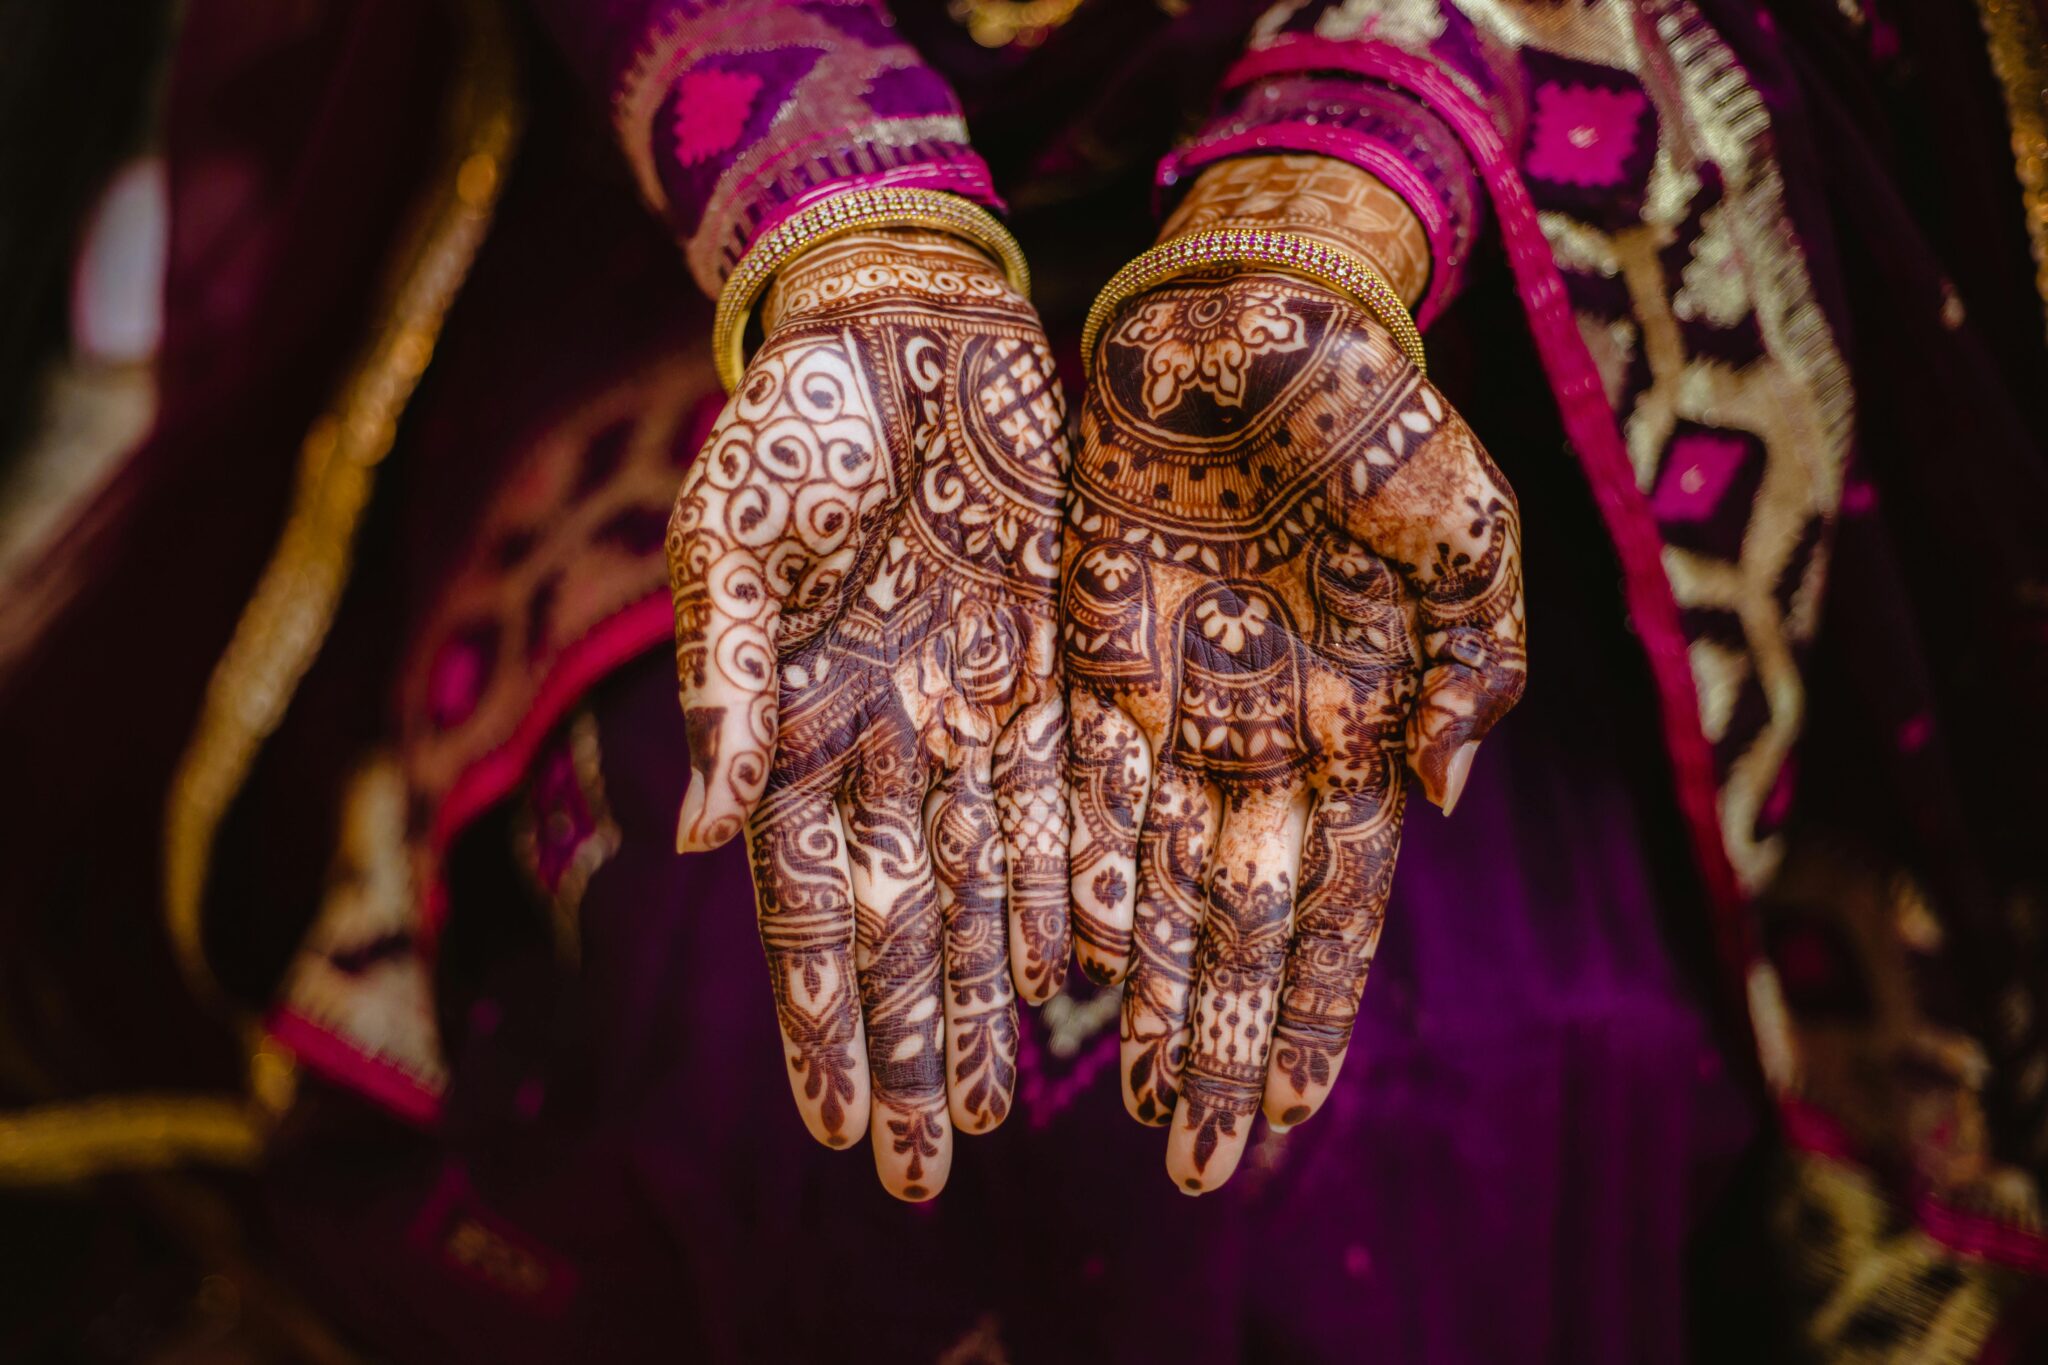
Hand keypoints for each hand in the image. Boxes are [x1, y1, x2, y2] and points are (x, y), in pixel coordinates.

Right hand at [667, 230, 1070, 1198]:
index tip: (842, 1130)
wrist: (907, 327)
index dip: (824, 1026)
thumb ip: (723, 680)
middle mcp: (887, 743)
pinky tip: (1081, 974)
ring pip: (985, 890)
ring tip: (1000, 1109)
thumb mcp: (731, 536)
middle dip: (915, 1052)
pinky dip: (1072, 889)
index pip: (807, 911)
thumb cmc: (796, 422)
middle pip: (903, 931)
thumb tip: (704, 832)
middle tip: (930, 1172)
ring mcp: (971, 714)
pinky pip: (1067, 803)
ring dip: (988, 1004)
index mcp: (796, 726)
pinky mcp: (1050, 670)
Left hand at [1063, 264, 1525, 1191]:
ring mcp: (1172, 701)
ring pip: (1149, 876)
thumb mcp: (1463, 521)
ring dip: (1140, 991)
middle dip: (1217, 1042)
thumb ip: (1474, 658)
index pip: (1335, 904)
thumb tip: (1433, 796)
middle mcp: (1260, 735)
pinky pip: (1072, 783)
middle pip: (1236, 920)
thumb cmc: (1376, 403)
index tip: (1281, 1120)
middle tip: (1190, 1165)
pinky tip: (1051, 967)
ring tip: (1118, 1100)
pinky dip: (1066, 873)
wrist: (1253, 306)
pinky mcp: (1088, 651)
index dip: (1307, 1012)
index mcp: (1359, 720)